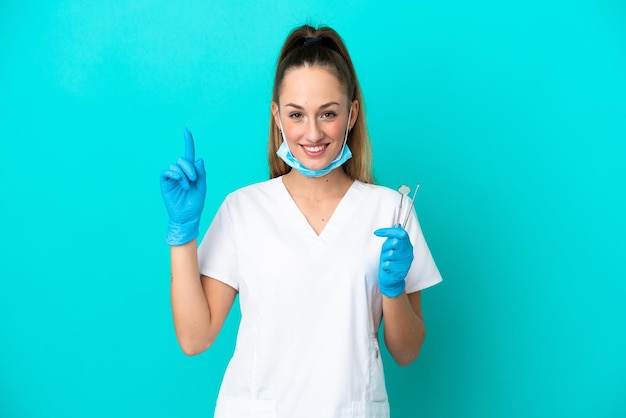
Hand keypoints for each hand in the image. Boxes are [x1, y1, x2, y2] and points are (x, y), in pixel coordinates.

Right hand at [160, 128, 205, 244]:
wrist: (186, 217)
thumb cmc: (195, 204)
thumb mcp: (202, 188)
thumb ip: (201, 174)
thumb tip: (199, 159)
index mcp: (191, 172)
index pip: (189, 154)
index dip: (188, 142)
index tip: (186, 130)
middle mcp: (181, 172)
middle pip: (183, 159)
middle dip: (190, 168)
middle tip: (194, 180)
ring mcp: (172, 177)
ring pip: (176, 165)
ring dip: (184, 174)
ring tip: (187, 186)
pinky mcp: (165, 182)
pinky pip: (167, 171)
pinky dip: (174, 174)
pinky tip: (179, 180)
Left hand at [373, 226, 413, 296]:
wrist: (391, 280)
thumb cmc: (390, 262)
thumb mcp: (391, 248)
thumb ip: (393, 238)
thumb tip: (397, 225)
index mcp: (407, 246)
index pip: (401, 234)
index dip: (389, 231)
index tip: (377, 232)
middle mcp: (408, 253)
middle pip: (395, 242)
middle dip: (386, 246)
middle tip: (385, 252)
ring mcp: (405, 262)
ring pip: (390, 253)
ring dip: (385, 257)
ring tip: (387, 261)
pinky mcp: (401, 271)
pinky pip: (388, 264)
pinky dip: (384, 266)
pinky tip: (387, 269)